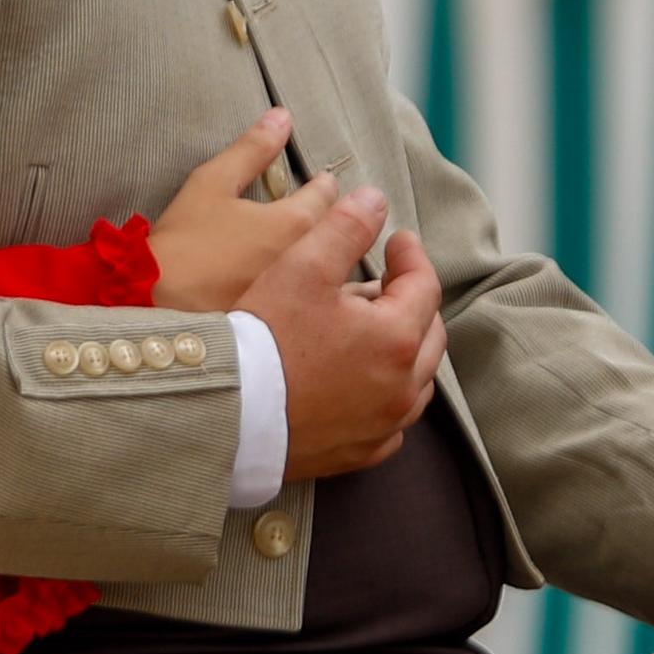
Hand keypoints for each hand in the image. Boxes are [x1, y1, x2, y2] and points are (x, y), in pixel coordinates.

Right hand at [149, 112, 341, 314]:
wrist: (153, 305)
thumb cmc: (182, 242)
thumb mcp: (211, 182)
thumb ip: (251, 148)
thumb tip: (282, 116)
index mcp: (295, 222)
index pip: (327, 193)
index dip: (321, 184)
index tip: (318, 183)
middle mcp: (308, 262)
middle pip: (336, 234)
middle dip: (333, 220)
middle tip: (320, 214)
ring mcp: (300, 300)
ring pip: (335, 277)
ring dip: (332, 263)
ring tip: (315, 257)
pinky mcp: (286, 328)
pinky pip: (316, 308)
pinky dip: (317, 297)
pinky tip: (300, 296)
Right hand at [243, 191, 443, 481]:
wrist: (225, 412)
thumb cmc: (264, 336)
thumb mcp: (303, 265)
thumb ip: (346, 227)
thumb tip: (376, 201)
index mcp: (398, 338)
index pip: (424, 285)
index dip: (410, 256)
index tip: (395, 240)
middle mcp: (403, 387)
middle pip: (428, 334)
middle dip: (411, 303)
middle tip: (384, 282)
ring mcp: (383, 425)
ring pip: (416, 381)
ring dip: (405, 350)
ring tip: (374, 329)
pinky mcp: (359, 452)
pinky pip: (391, 422)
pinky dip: (386, 396)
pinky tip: (364, 383)